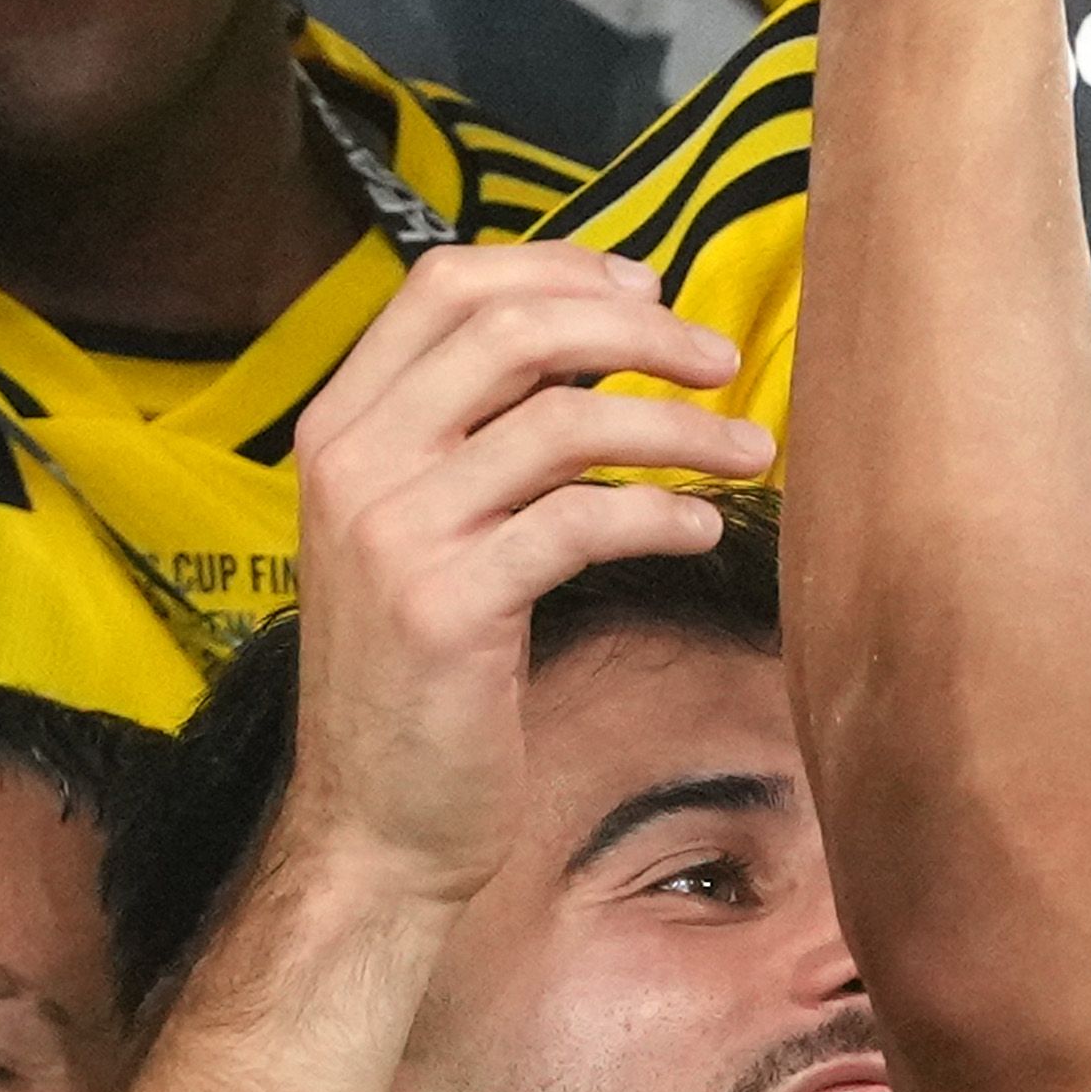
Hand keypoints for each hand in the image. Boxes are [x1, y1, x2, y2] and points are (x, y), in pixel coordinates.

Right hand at [273, 239, 765, 915]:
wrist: (374, 823)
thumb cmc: (423, 681)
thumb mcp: (420, 534)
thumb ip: (471, 441)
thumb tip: (595, 349)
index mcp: (340, 425)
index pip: (444, 286)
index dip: (558, 268)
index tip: (650, 289)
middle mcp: (352, 461)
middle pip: (511, 330)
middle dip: (636, 330)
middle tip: (721, 357)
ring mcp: (393, 532)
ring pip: (560, 421)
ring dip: (678, 426)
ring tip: (750, 447)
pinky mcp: (446, 606)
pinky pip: (578, 523)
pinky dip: (657, 513)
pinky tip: (702, 528)